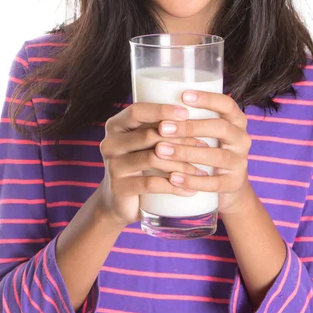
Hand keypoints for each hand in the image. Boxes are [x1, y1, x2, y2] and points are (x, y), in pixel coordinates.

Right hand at [96, 102, 207, 227]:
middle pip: (148, 135)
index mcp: (115, 125)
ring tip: (201, 169)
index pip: (137, 111)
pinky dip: (174, 186)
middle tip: (203, 145)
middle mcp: (109, 143)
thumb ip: (160, 127)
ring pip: (152, 159)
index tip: (186, 113)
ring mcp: (113, 166)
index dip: (161, 110)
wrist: (118, 202)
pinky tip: (191, 189)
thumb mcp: (144, 143)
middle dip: (179, 139)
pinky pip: (151, 184)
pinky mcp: (119, 188)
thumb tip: (199, 115)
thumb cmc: (140, 164)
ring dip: (181, 164)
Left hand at [154, 90, 252, 214]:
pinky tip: (173, 177)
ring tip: (160, 151)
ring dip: (186, 153)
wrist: (227, 184)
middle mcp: (242, 139)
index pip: (227, 104)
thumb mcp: (207, 130)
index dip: (208, 99)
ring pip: (216, 156)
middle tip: (162, 128)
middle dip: (190, 127)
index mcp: (236, 120)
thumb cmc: (208, 147)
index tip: (183, 96)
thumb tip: (154, 100)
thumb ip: (191, 117)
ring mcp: (240, 162)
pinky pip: (214, 183)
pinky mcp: (233, 184)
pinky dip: (192, 180)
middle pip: (221, 128)